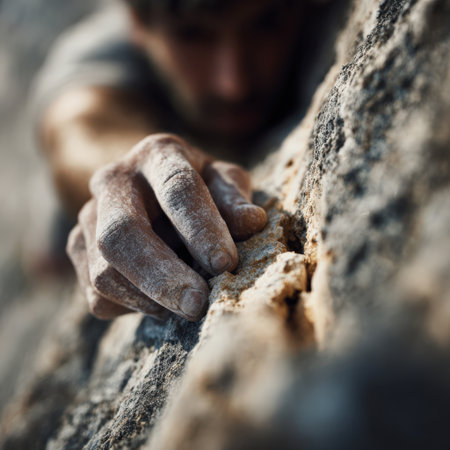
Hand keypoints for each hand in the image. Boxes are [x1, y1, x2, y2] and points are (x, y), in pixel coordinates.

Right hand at [66, 134, 266, 320]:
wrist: (146, 190)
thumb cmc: (196, 187)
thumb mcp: (222, 181)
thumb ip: (234, 199)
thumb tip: (253, 222)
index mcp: (158, 155)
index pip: (177, 188)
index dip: (201, 229)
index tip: (226, 265)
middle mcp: (114, 180)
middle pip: (121, 233)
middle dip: (161, 276)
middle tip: (198, 305)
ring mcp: (88, 216)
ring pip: (104, 272)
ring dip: (150, 299)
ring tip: (188, 306)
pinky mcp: (77, 250)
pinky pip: (98, 296)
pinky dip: (134, 308)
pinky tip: (162, 302)